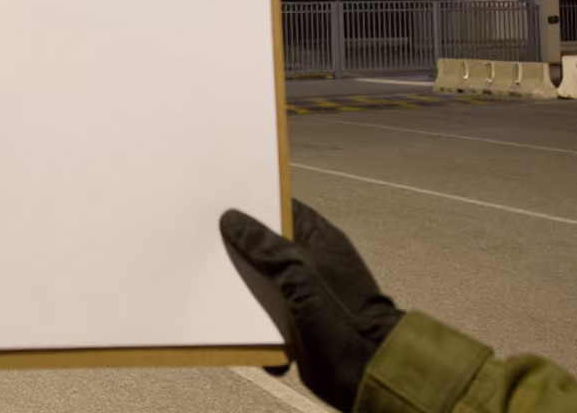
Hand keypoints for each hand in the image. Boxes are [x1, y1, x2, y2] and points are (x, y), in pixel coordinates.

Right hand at [220, 200, 403, 412]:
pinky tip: (247, 333)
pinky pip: (263, 318)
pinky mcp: (294, 325)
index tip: (223, 204)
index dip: (254, 206)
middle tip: (209, 244)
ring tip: (219, 289)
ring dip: (243, 293)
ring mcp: (302, 295)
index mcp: (320, 241)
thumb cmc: (343, 315)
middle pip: (266, 248)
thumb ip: (264, 245)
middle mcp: (310, 265)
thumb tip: (234, 220)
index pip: (283, 210)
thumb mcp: (298, 271)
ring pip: (261, 284)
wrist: (366, 373)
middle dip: (240, 251)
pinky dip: (253, 327)